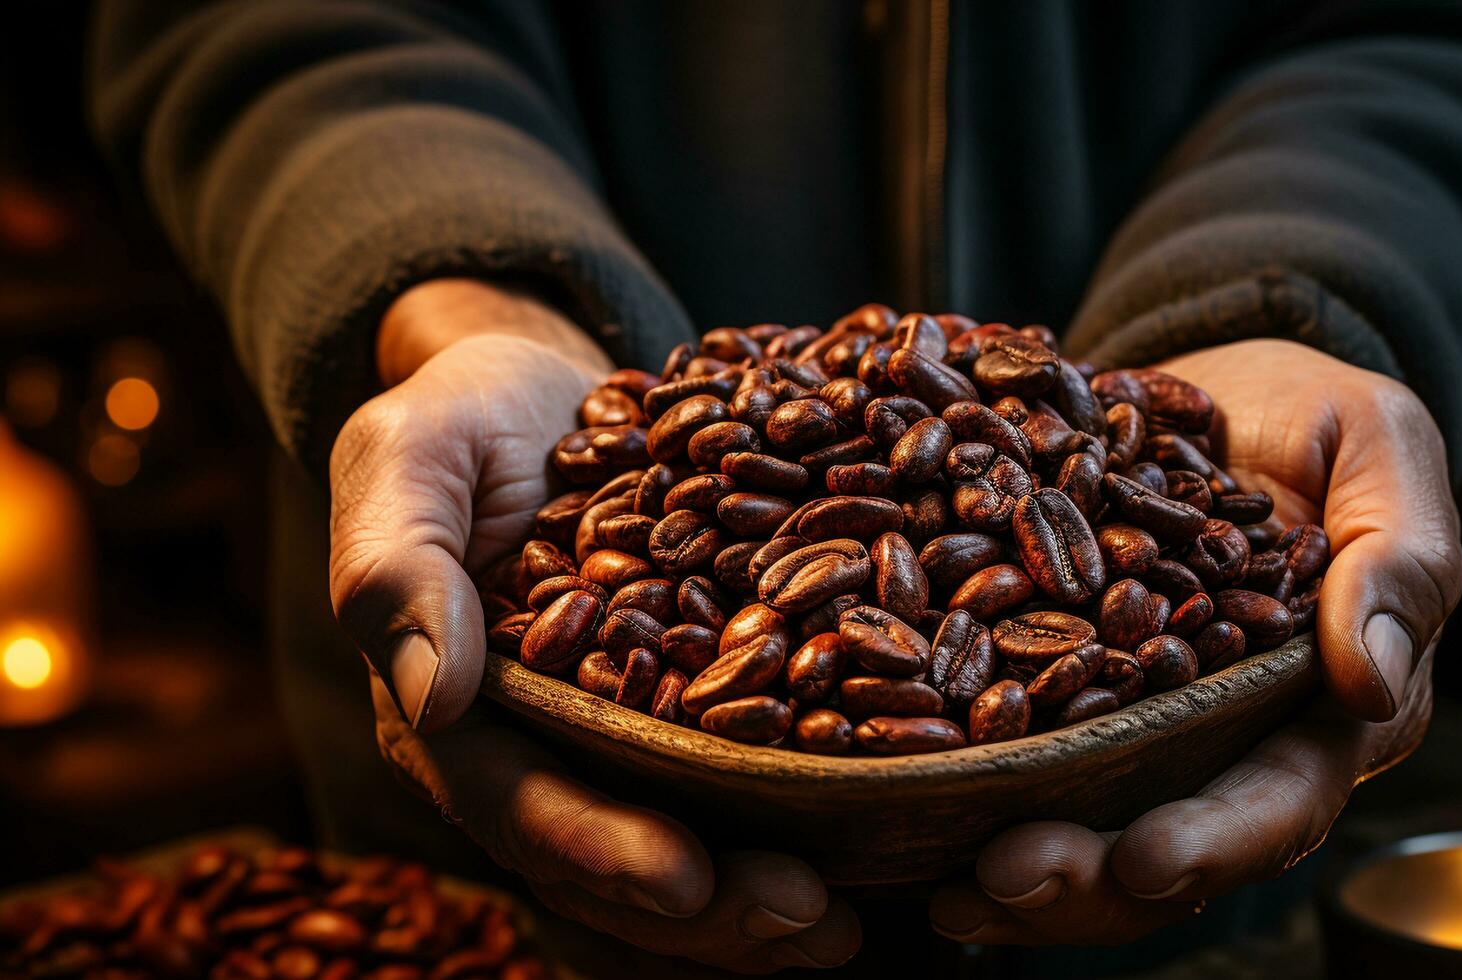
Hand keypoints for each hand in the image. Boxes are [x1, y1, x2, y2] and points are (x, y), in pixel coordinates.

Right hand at [328, 279, 859, 970]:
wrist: (538, 385)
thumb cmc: (460, 414)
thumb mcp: (408, 457)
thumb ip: (398, 566)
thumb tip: (435, 697)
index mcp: (457, 708)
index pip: (519, 802)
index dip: (599, 848)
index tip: (684, 878)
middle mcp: (536, 744)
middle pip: (611, 852)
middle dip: (705, 903)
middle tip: (805, 918)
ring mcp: (613, 731)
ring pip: (679, 839)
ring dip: (753, 896)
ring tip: (840, 922)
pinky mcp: (681, 705)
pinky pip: (733, 778)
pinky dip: (792, 818)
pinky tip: (867, 837)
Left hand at [929, 338, 1461, 944]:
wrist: (1221, 388)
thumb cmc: (1324, 418)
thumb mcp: (1383, 452)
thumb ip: (1396, 559)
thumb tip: (1370, 681)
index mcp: (1324, 706)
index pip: (1279, 797)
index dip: (1216, 841)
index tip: (1143, 860)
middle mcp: (1227, 736)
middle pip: (1165, 841)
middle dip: (1088, 879)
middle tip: (1002, 878)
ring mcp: (1138, 719)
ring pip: (1082, 819)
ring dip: (1017, 866)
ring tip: (944, 885)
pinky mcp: (1064, 683)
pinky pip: (1014, 744)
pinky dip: (960, 776)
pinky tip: (899, 792)